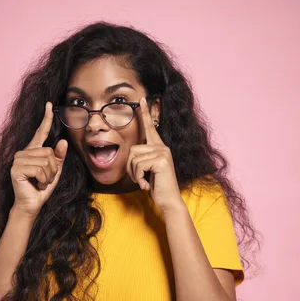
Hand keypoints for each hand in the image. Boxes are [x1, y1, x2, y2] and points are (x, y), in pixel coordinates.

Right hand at [11, 102, 67, 216]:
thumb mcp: (55, 171)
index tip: (49, 104)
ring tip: (41, 182)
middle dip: (53, 169)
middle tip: (45, 179)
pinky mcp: (16, 168)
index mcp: (33, 151)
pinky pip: (39, 169)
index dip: (46, 118)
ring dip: (49, 176)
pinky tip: (36, 184)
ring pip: (46, 161)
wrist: (31, 205)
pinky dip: (43, 179)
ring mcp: (18, 160)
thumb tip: (63, 141)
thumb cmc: (41, 188)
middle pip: (49, 152)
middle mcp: (23, 152)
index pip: (40, 132)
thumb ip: (59, 157)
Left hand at [126, 97, 183, 214]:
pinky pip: (138, 165)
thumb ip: (141, 159)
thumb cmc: (156, 186)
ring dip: (134, 174)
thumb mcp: (147, 170)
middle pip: (132, 149)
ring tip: (145, 182)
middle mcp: (162, 147)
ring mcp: (163, 152)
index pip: (150, 127)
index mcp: (159, 147)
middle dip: (130, 167)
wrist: (169, 200)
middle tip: (139, 179)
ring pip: (134, 158)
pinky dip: (139, 178)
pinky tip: (147, 185)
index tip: (141, 99)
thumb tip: (131, 154)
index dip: (145, 113)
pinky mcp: (161, 160)